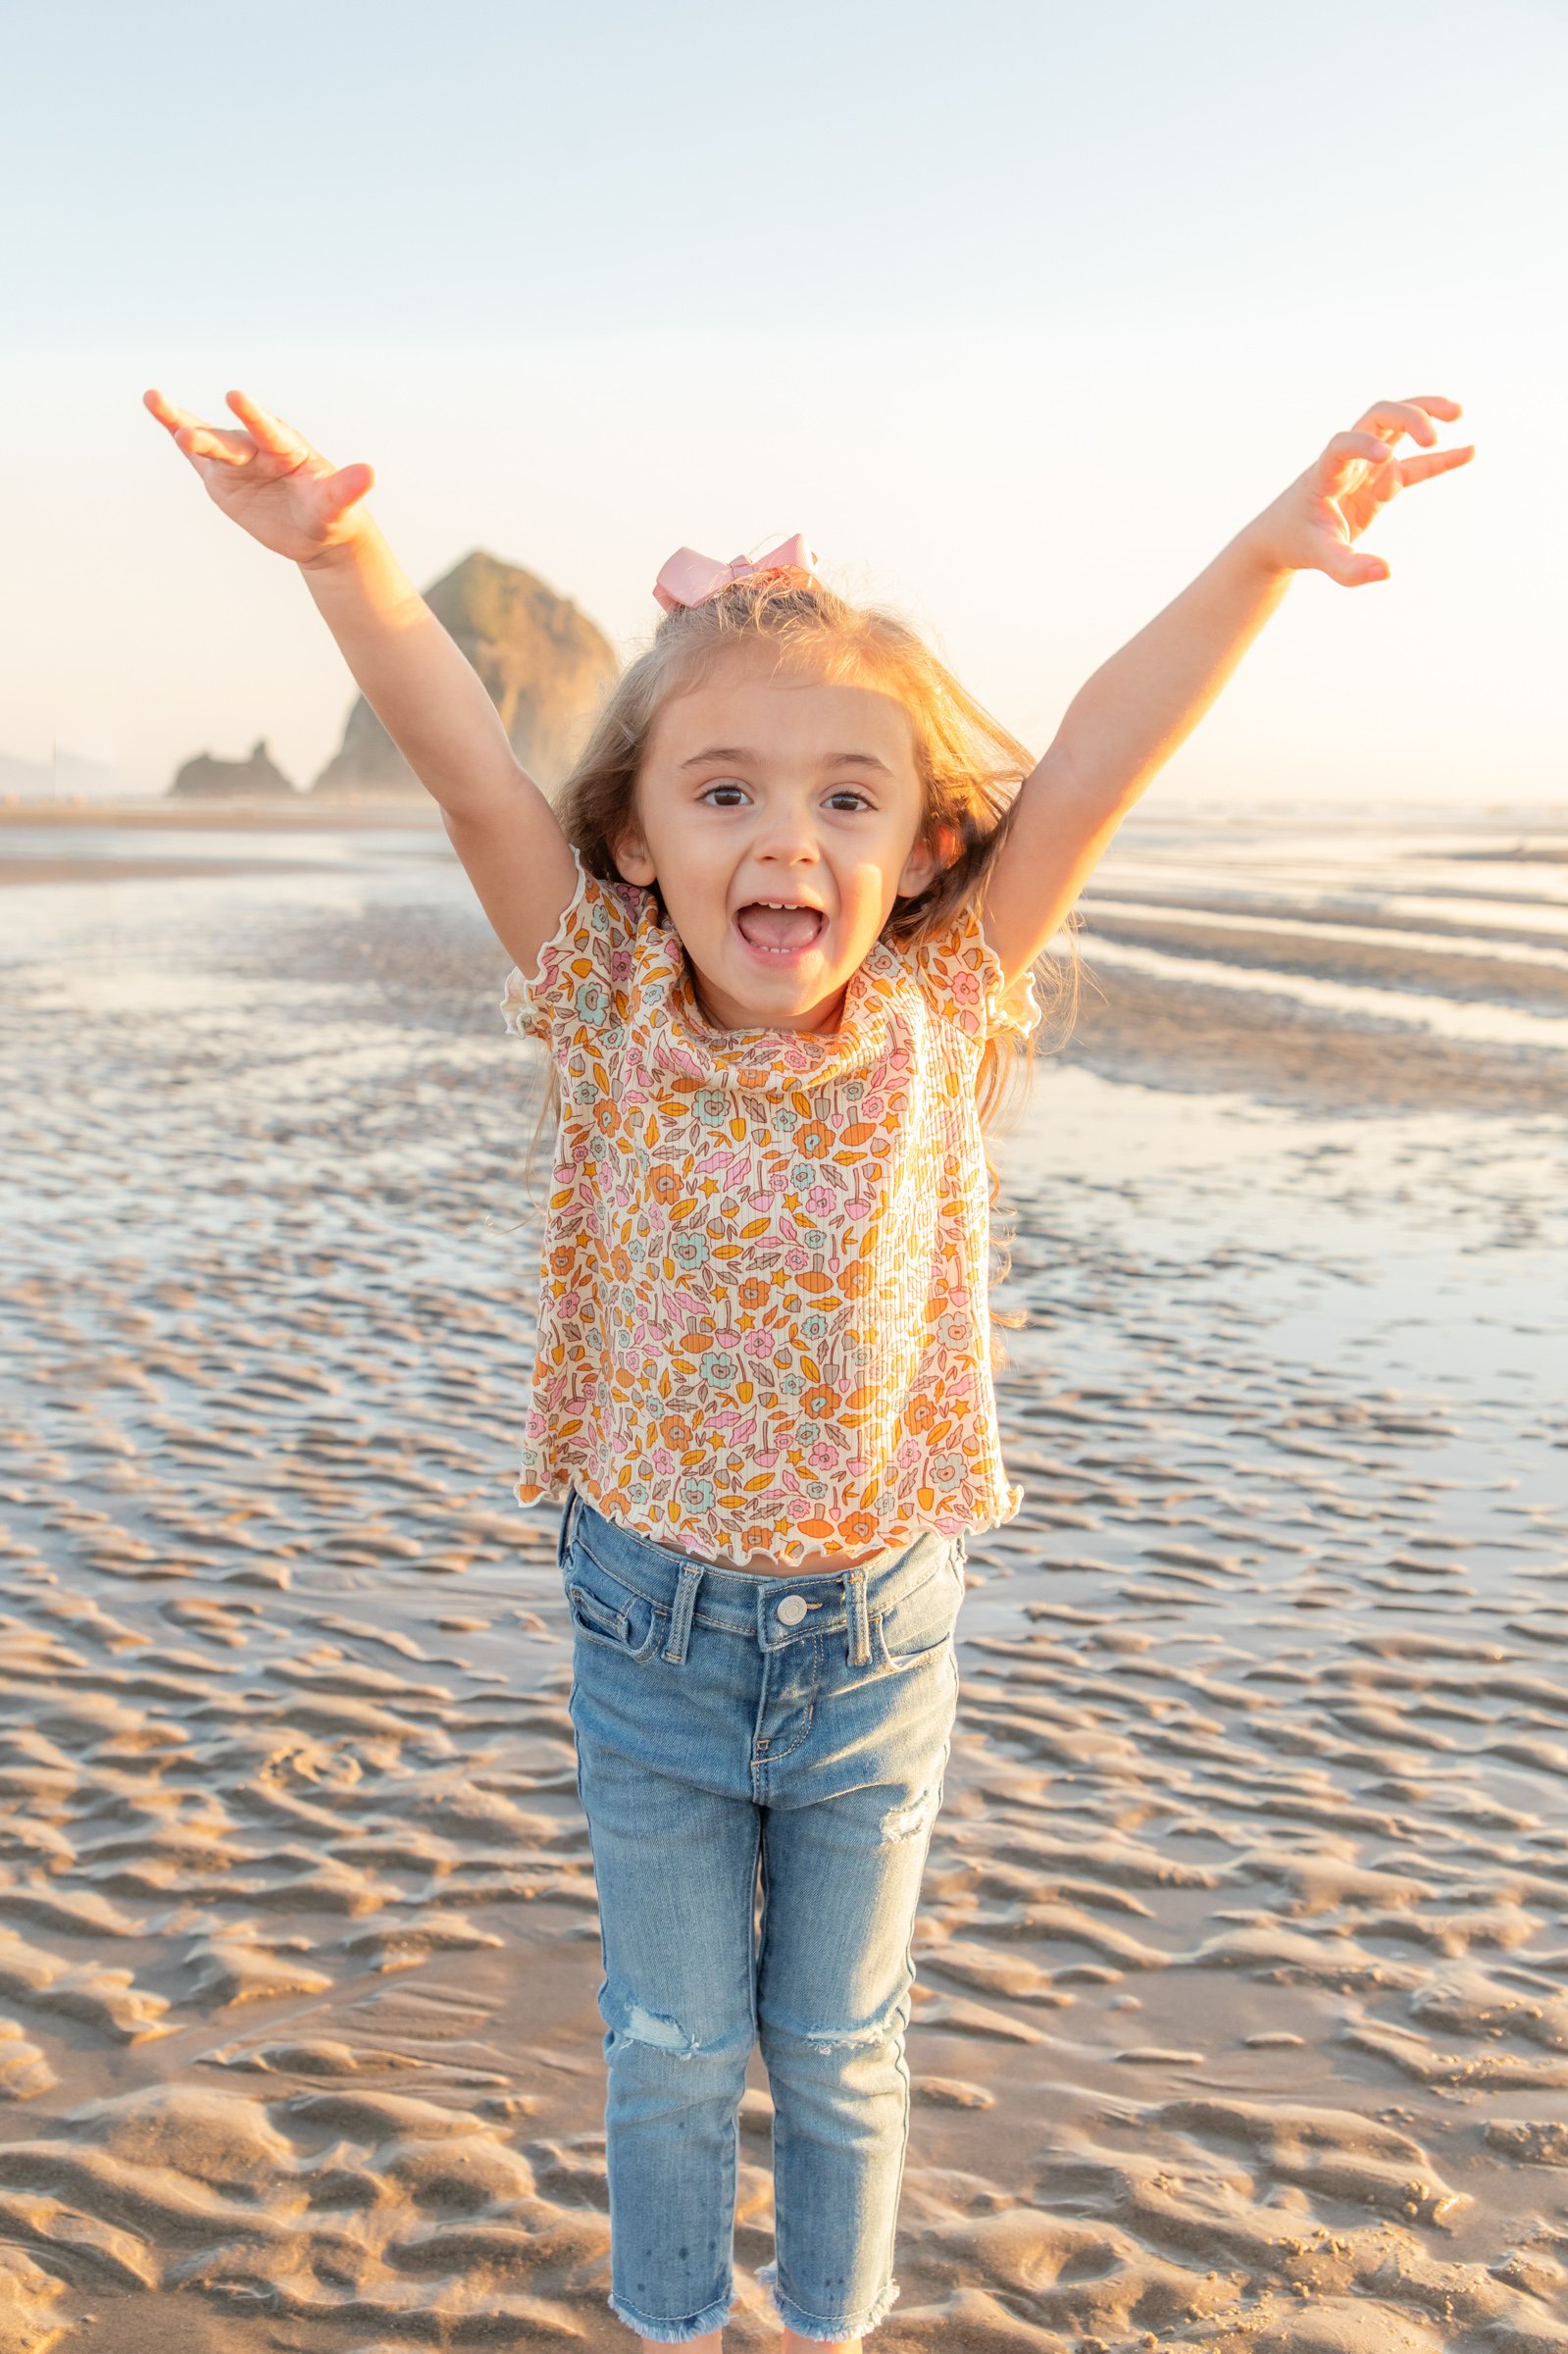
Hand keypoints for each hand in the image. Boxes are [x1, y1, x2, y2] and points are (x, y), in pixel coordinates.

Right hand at [143, 386, 375, 565]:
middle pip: (230, 441)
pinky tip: (155, 408)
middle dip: (208, 437)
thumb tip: (369, 473)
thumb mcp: (338, 506)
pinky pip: (194, 453)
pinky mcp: (219, 475)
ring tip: (153, 398)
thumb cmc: (330, 513)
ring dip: (180, 423)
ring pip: (206, 440)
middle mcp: (257, 448)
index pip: (268, 430)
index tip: (236, 398)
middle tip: (184, 432)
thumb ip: (347, 488)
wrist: (315, 528)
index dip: (253, 415)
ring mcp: (236, 460)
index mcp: (286, 449)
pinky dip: (174, 431)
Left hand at [1251, 395, 1473, 586]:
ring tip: (1460, 412)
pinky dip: (1441, 459)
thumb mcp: (1319, 558)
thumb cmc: (1298, 541)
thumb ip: (1347, 568)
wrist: (1285, 535)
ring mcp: (1367, 466)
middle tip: (1433, 436)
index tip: (1385, 457)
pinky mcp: (1382, 480)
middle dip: (1408, 417)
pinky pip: (1416, 465)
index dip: (1363, 445)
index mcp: (1326, 471)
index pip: (1342, 444)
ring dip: (1426, 414)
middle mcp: (1349, 459)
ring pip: (1398, 426)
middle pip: (1379, 416)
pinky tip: (1471, 451)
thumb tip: (1384, 572)